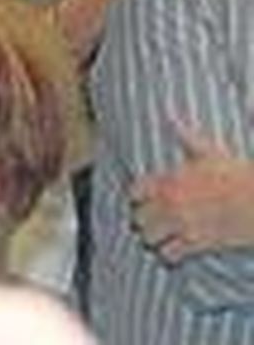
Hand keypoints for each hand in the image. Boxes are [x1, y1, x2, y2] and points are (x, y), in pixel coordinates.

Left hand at [131, 120, 253, 261]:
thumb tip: (173, 118)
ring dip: (154, 239)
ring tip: (162, 238)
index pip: (135, 192)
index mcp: (170, 180)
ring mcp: (183, 224)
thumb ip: (187, 138)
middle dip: (145, 220)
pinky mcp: (198, 244)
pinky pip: (169, 255)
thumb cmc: (238, 175)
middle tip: (154, 223)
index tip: (146, 200)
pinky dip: (170, 255)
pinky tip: (177, 251)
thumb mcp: (211, 153)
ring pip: (148, 239)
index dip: (139, 197)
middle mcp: (171, 202)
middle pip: (138, 218)